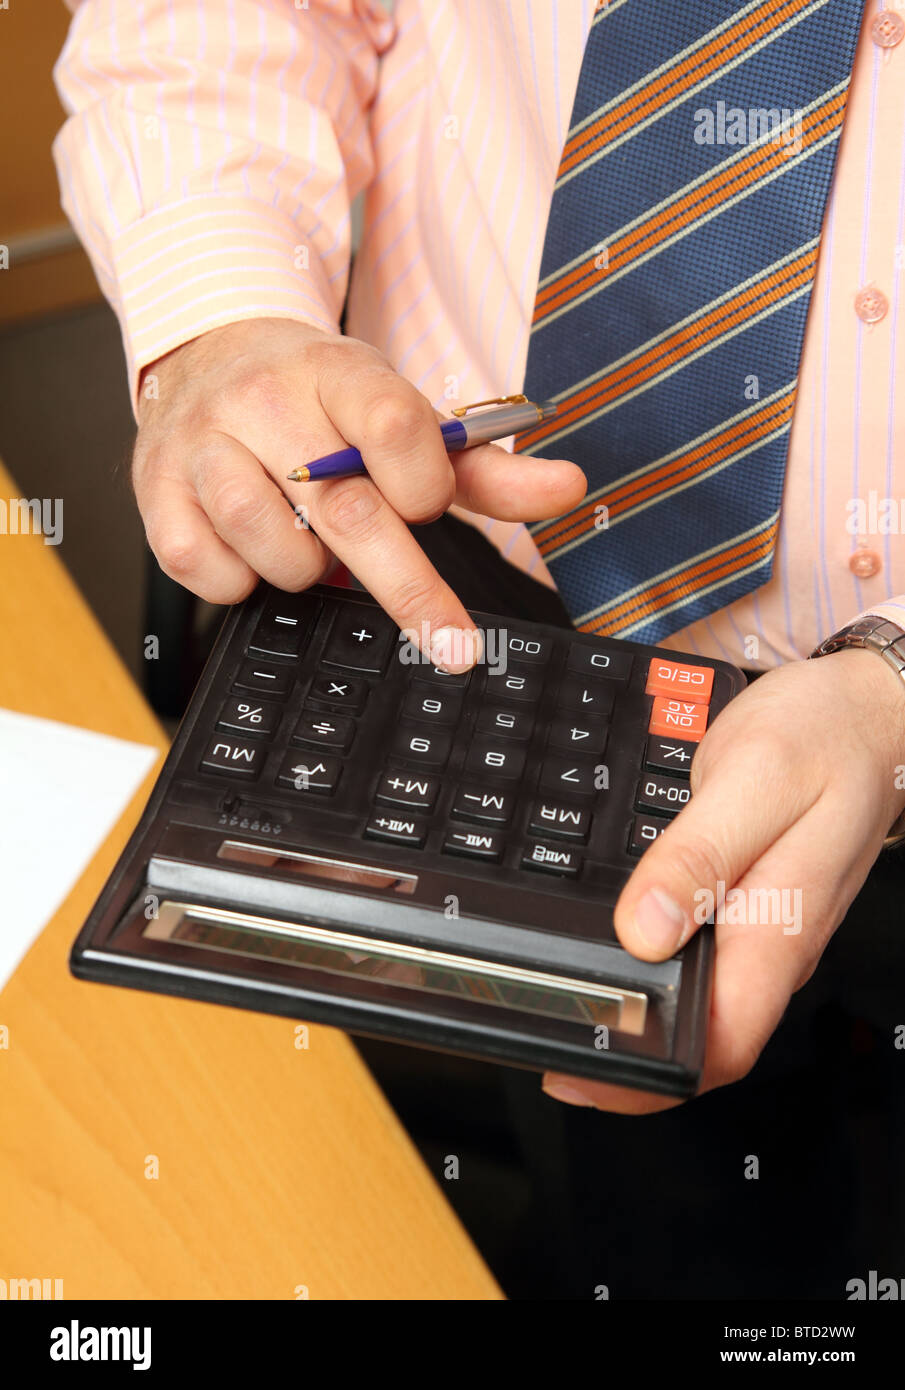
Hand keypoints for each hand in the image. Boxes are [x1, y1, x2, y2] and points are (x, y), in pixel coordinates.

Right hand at [133, 318, 585, 670]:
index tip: (424, 510)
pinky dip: (238, 582)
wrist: (208, 355)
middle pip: (344, 508)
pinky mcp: (153, 486)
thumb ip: (481, 466)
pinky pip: (201, 566)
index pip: (394, 429)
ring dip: (306, 571)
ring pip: (269, 542)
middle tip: (452, 644)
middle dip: (407, 588)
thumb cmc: (318, 399)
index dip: (420, 486)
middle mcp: (266, 400)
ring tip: (311, 549)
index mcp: (339, 373)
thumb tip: (568, 487)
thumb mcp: (400, 417)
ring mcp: (204, 443)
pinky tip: (253, 554)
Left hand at [543, 647, 904, 1112]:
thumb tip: (642, 930)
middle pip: (701, 1037)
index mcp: (776, 930)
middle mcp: (772, 945)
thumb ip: (697, 856)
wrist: (871, 712)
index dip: (646, 1082)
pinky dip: (653, 965)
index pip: (719, 1048)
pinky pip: (701, 957)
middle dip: (626, 1056)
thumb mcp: (755, 777)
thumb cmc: (827, 737)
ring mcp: (763, 930)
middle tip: (550, 1035)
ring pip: (698, 999)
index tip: (575, 1074)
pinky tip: (612, 947)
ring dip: (637, 1012)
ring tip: (567, 1000)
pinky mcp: (751, 907)